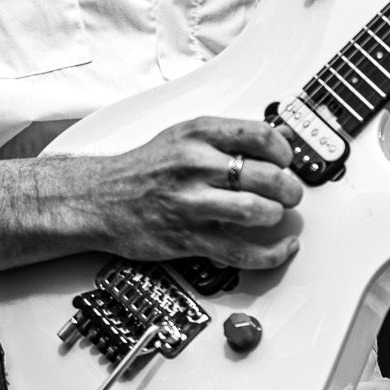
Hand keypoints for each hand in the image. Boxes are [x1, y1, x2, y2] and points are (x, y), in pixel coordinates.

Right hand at [76, 117, 302, 269]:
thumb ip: (232, 137)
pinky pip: (240, 251)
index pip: (259, 135)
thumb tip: (284, 137)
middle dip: (289, 188)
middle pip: (265, 176)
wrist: (99, 198)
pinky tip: (281, 247)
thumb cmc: (146, 168)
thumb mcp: (186, 136)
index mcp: (198, 135)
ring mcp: (191, 204)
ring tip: (276, 214)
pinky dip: (270, 254)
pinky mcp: (188, 239)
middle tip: (290, 192)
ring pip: (255, 211)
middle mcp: (195, 166)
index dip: (284, 150)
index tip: (287, 160)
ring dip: (277, 215)